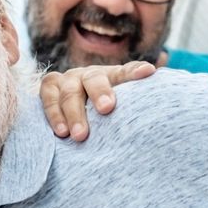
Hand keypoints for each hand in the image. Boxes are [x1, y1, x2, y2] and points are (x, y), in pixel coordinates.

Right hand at [40, 60, 158, 139]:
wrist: (70, 112)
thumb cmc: (102, 113)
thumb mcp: (120, 107)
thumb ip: (137, 102)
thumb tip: (160, 93)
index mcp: (111, 76)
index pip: (126, 72)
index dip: (136, 72)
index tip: (148, 73)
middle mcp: (88, 75)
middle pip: (93, 79)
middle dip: (100, 92)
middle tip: (107, 109)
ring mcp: (67, 80)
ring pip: (68, 90)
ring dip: (72, 112)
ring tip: (79, 135)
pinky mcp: (48, 89)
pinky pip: (47, 98)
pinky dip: (53, 115)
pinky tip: (60, 133)